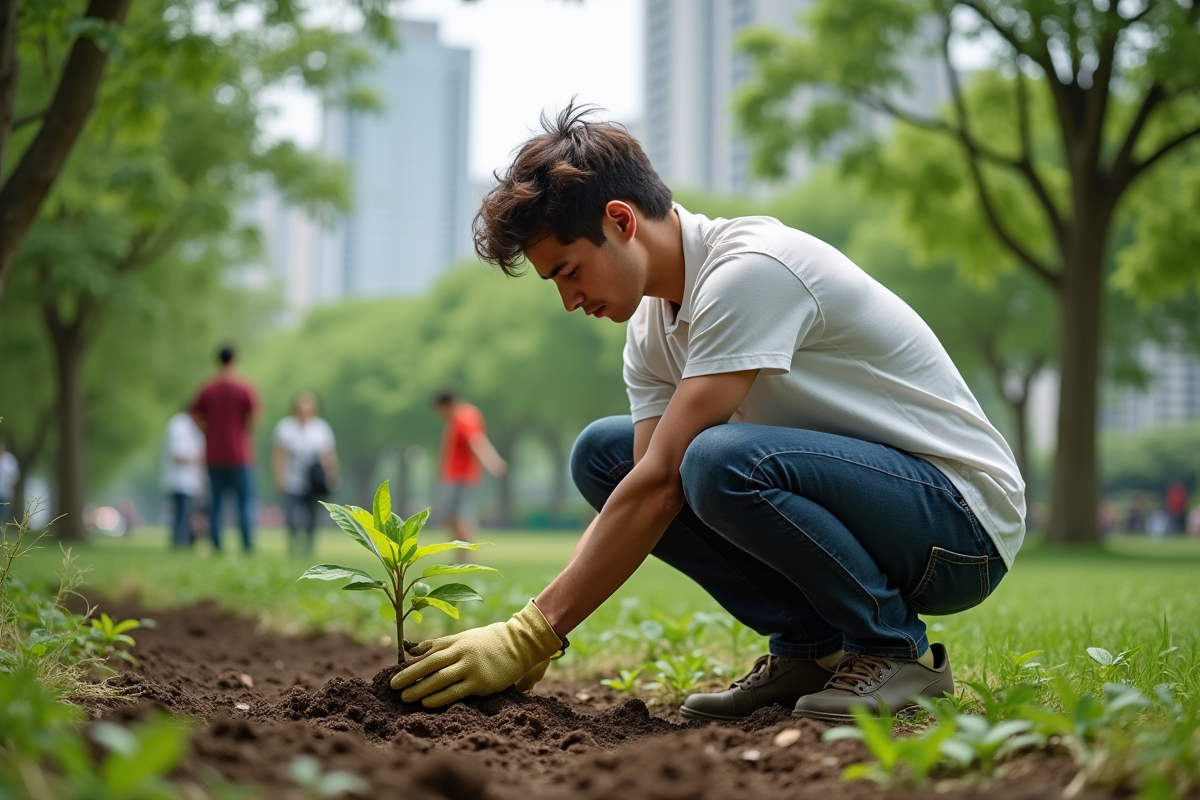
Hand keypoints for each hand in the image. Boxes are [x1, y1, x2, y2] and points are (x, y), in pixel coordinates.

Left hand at [390, 601, 561, 707]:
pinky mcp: (481, 682)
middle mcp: (462, 653)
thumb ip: (439, 644)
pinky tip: (427, 703)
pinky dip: (440, 697)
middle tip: (393, 686)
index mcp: (456, 642)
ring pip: (440, 679)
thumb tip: (412, 649)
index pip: (429, 653)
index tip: (395, 673)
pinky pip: (456, 691)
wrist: (519, 644)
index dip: (411, 664)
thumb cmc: (488, 642)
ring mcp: (471, 668)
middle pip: (430, 665)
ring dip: (421, 689)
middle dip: (410, 676)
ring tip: (405, 697)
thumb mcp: (463, 638)